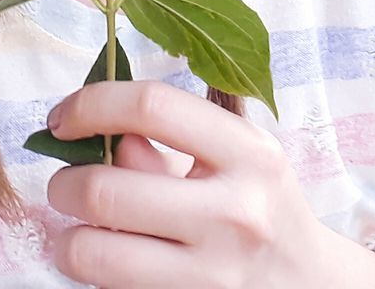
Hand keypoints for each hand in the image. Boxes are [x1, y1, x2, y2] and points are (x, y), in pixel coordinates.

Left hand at [45, 80, 321, 288]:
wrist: (311, 286)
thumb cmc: (261, 209)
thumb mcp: (237, 161)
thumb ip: (169, 142)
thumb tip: (99, 132)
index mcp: (250, 153)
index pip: (153, 106)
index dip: (91, 104)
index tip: (63, 117)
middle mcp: (235, 212)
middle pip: (105, 189)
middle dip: (63, 183)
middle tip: (65, 183)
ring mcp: (214, 274)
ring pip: (92, 255)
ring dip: (67, 239)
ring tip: (79, 230)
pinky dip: (93, 276)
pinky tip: (111, 264)